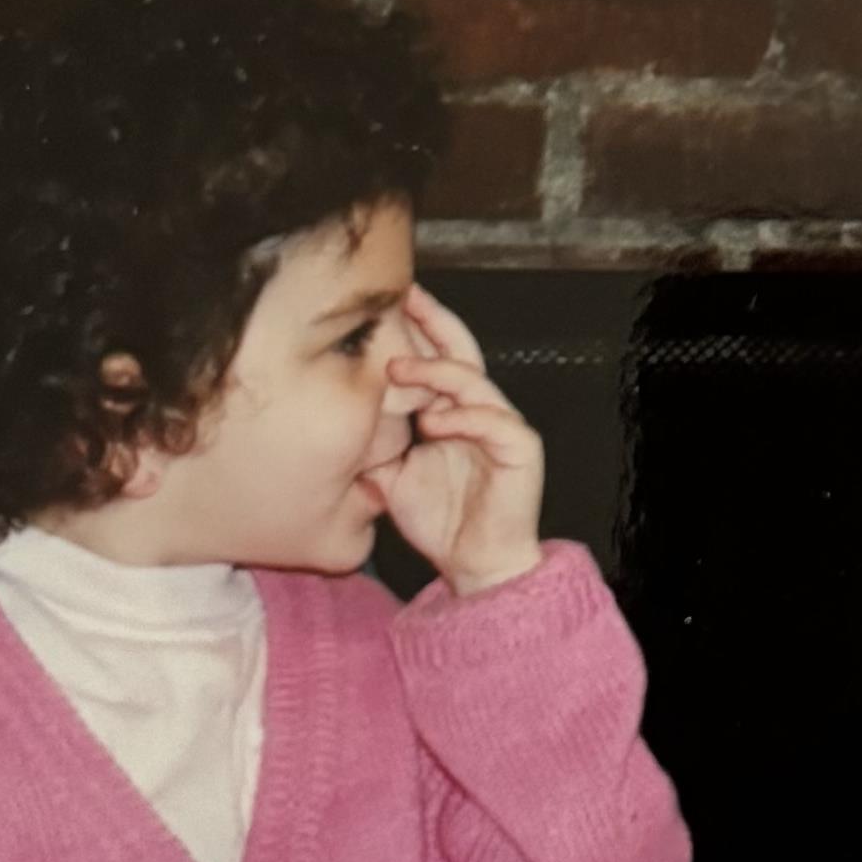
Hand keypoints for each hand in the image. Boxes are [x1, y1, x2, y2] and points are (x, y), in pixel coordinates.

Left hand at [377, 285, 545, 596]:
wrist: (475, 567)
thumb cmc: (439, 522)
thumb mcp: (390, 478)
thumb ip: (374, 446)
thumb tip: (340, 420)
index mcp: (451, 412)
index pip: (434, 359)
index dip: (412, 333)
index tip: (381, 309)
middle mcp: (478, 410)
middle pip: (461, 350)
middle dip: (433, 321)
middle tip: (406, 295)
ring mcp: (502, 426)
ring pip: (474, 380)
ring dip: (436, 370)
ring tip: (399, 368)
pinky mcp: (521, 449)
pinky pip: (495, 422)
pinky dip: (463, 417)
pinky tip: (433, 422)